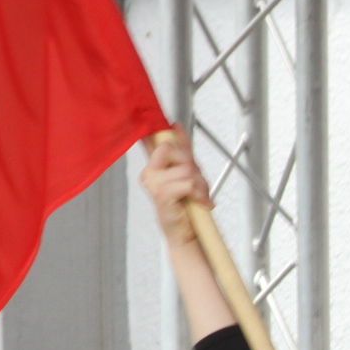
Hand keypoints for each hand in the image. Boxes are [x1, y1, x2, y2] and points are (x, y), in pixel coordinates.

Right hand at [138, 134, 211, 251]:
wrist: (186, 233)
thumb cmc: (186, 205)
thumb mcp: (188, 172)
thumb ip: (182, 150)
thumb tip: (176, 126)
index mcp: (153, 166)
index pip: (150, 139)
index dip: (153, 126)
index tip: (158, 116)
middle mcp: (149, 173)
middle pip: (170, 147)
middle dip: (191, 163)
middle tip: (196, 181)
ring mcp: (152, 183)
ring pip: (185, 168)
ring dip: (200, 183)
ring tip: (198, 196)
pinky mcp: (160, 193)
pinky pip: (187, 183)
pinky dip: (199, 193)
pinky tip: (198, 202)